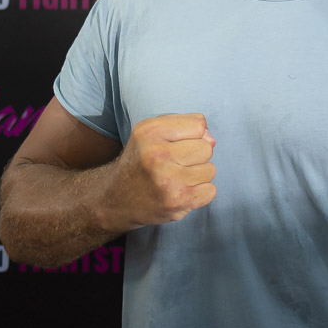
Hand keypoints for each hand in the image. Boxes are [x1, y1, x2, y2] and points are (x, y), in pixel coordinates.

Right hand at [107, 113, 216, 227]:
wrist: (116, 199)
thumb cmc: (141, 160)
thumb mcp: (152, 132)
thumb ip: (185, 125)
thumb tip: (212, 140)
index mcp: (150, 132)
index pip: (198, 125)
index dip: (192, 135)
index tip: (176, 145)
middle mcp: (157, 155)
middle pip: (207, 148)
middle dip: (197, 156)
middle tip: (176, 164)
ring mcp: (168, 181)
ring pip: (210, 170)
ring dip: (198, 175)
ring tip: (177, 178)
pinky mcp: (177, 202)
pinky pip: (210, 191)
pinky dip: (200, 193)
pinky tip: (181, 192)